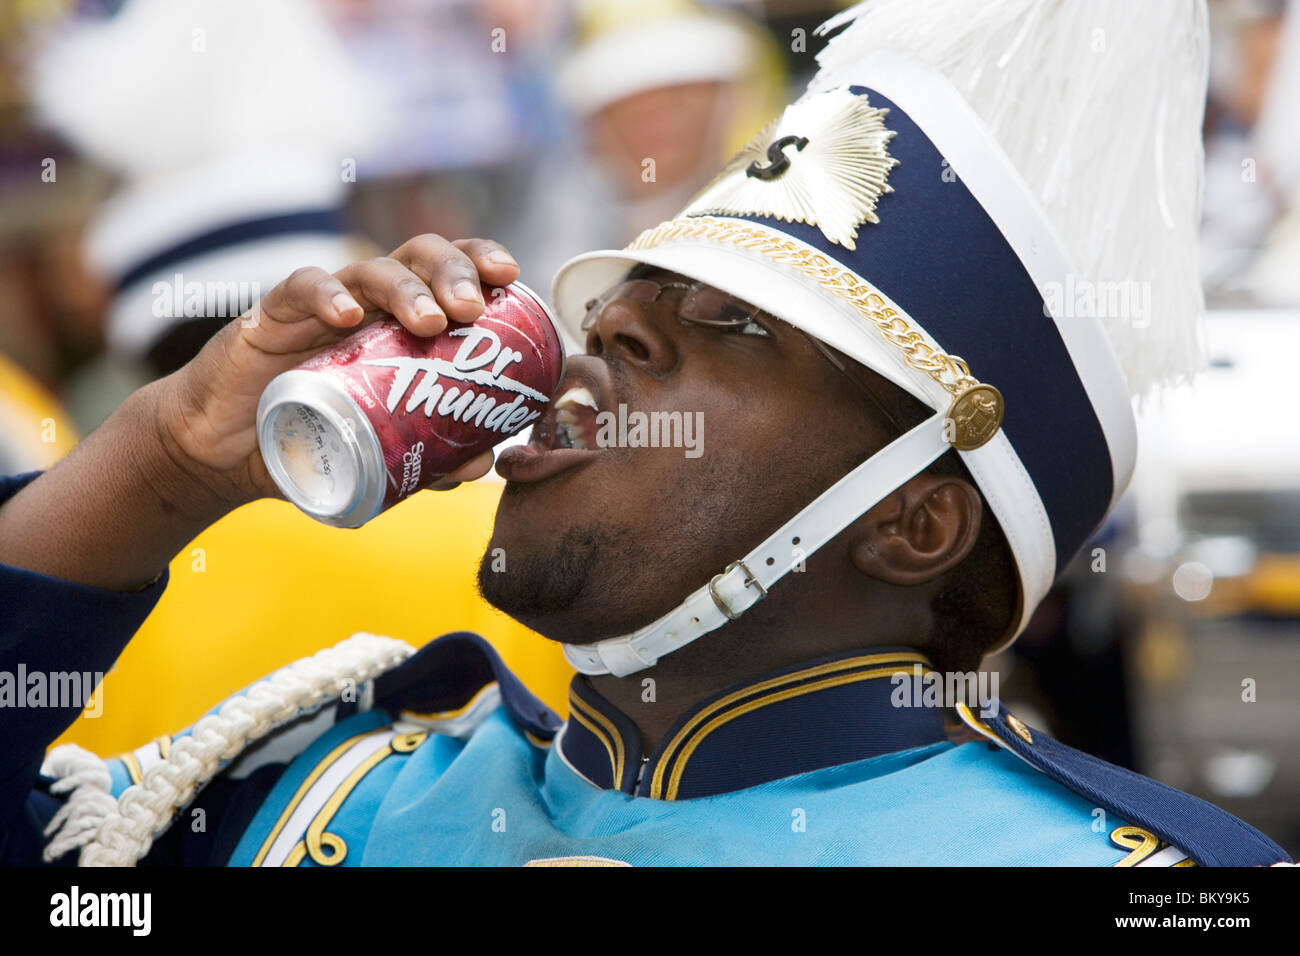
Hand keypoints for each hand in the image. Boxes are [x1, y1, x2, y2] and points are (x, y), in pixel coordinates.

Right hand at [155, 234, 520, 506]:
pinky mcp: (271, 317)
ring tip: (430, 321)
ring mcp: (321, 306)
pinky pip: (299, 290)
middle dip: (454, 273)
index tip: (512, 278)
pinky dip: (324, 295)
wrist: (229, 453)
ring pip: (370, 270)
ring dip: (406, 288)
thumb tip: (484, 463)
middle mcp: (369, 303)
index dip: (481, 263)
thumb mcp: (381, 455)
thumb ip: (432, 459)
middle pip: (420, 257)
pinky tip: (345, 315)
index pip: (451, 273)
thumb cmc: (315, 437)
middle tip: (472, 311)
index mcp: (403, 321)